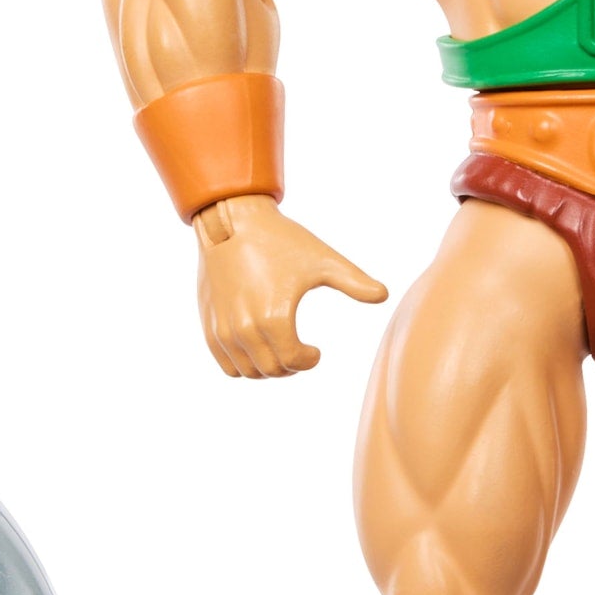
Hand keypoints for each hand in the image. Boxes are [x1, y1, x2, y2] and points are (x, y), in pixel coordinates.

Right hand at [193, 194, 387, 377]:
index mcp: (275, 318)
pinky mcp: (210, 324)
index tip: (315, 352)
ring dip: (267, 369)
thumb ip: (354, 282)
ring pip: (248, 372)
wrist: (231, 222)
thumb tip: (384, 295)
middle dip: (290, 367)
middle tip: (300, 354)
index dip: (308, 361)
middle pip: (272, 371)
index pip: (293, 361)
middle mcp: (246, 329)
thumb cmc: (279, 240)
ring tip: (280, 352)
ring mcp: (224, 329)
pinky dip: (243, 366)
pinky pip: (227, 364)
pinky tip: (258, 349)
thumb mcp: (322, 260)